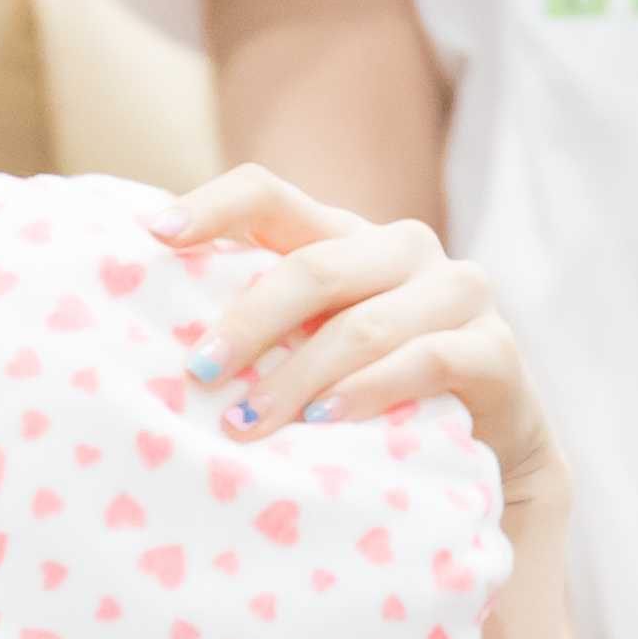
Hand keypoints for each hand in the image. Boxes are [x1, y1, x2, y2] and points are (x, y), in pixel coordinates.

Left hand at [147, 165, 562, 500]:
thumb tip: (141, 326)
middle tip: (197, 372)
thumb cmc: (371, 390)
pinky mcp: (497, 349)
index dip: (212, 206)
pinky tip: (326, 422)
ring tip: (248, 423)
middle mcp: (403, 249)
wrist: (488, 445)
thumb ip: (258, 323)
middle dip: (247, 323)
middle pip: (312, 266)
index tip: (153, 236)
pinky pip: (427, 361)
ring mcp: (457, 293)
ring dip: (298, 377)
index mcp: (344, 235)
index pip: (270, 193)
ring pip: (363, 323)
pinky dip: (370, 392)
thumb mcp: (312, 346)